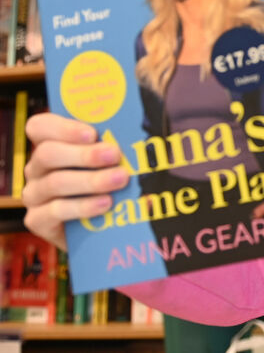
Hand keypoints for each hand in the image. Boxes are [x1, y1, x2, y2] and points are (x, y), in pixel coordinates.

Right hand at [21, 112, 128, 249]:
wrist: (97, 226)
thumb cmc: (104, 180)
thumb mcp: (109, 160)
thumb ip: (113, 145)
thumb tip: (139, 138)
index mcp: (49, 144)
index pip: (40, 127)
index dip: (63, 127)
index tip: (92, 133)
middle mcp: (36, 168)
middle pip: (48, 154)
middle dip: (84, 154)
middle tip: (114, 155)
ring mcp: (34, 194)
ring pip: (55, 182)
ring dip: (91, 180)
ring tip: (119, 179)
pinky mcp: (37, 220)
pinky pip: (56, 211)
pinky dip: (83, 206)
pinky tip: (105, 203)